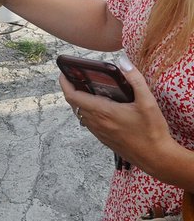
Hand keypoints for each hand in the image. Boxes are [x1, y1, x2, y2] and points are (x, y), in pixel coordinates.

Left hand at [59, 54, 174, 177]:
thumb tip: (123, 62)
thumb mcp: (147, 102)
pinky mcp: (105, 140)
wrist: (157, 158)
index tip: (63, 73)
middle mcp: (97, 123)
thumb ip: (135, 80)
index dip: (64, 83)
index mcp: (103, 112)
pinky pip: (89, 123)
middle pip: (74, 104)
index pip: (73, 97)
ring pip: (81, 114)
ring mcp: (100, 133)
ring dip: (80, 101)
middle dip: (72, 89)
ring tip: (89, 89)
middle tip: (78, 77)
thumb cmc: (152, 131)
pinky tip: (102, 106)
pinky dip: (88, 112)